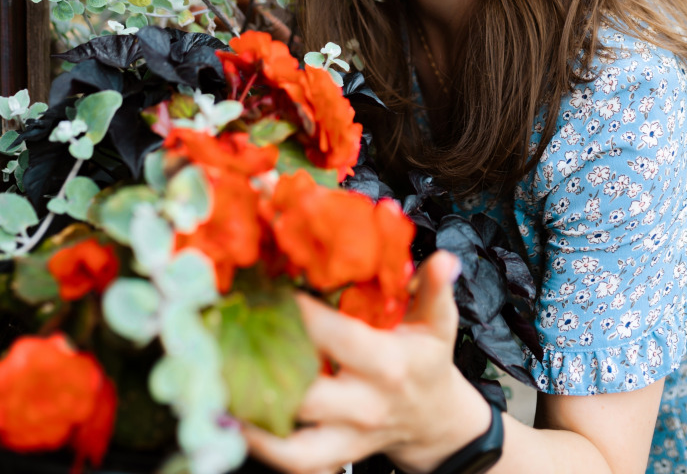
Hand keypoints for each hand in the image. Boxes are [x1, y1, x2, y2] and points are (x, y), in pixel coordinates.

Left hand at [243, 251, 490, 473]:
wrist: (436, 421)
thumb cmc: (428, 361)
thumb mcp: (438, 323)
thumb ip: (436, 289)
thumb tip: (445, 258)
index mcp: (387, 364)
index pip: (337, 338)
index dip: (301, 315)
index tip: (271, 288)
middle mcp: (364, 403)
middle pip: (306, 390)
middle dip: (265, 361)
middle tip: (230, 328)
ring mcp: (348, 435)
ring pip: (293, 438)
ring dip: (252, 413)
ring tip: (218, 381)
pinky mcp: (335, 455)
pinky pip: (294, 461)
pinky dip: (261, 446)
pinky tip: (232, 418)